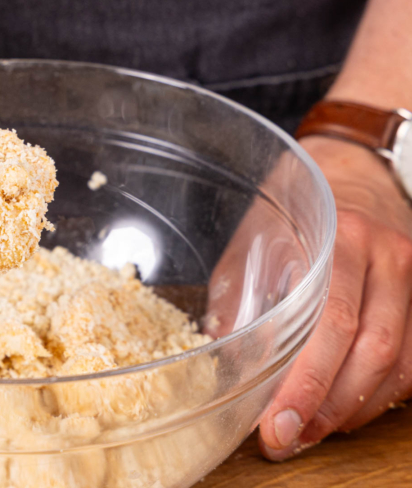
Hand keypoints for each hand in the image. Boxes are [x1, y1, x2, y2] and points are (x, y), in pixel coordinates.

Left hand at [258, 136, 411, 459]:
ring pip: (399, 364)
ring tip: (311, 430)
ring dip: (353, 408)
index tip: (276, 424)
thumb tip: (222, 361)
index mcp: (340, 238)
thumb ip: (242, 296)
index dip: (305, 383)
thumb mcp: (255, 242)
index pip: (331, 323)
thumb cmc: (293, 213)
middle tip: (288, 438)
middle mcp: (386, 258)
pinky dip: (381, 396)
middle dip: (326, 406)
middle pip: (370, 351)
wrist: (352, 176)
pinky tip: (346, 409)